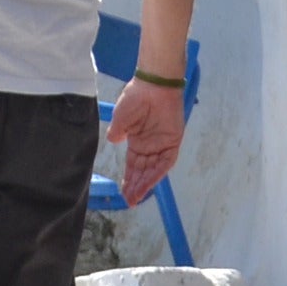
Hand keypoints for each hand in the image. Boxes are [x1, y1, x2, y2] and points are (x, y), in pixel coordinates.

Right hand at [109, 78, 184, 203]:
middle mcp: (149, 147)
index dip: (128, 180)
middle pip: (142, 171)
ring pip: (153, 169)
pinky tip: (149, 183)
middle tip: (130, 201)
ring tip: (137, 196)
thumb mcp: (121, 117)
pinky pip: (165, 161)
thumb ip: (118, 131)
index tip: (123, 194)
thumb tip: (113, 140)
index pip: (132, 166)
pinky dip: (158, 172)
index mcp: (137, 142)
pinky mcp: (173, 142)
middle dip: (136, 186)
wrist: (153, 85)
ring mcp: (162, 145)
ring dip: (146, 183)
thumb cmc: (136, 97)